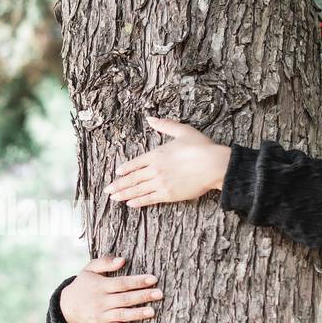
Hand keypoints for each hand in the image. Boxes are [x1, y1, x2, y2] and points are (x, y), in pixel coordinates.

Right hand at [59, 256, 163, 322]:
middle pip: (125, 299)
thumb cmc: (84, 284)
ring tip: (152, 311)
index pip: (122, 283)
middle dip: (143, 296)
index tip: (153, 279)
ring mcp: (101, 315)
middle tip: (159, 294)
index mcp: (100, 286)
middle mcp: (100, 301)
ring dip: (137, 314)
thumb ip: (105, 262)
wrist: (68, 306)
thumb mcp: (89, 269)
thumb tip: (122, 260)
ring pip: (122, 315)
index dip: (138, 281)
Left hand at [107, 115, 231, 207]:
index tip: (117, 173)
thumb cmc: (201, 147)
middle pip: (132, 178)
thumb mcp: (182, 131)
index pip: (135, 163)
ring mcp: (161, 183)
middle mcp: (155, 169)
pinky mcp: (169, 194)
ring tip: (113, 198)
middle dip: (118, 184)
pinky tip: (130, 204)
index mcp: (157, 154)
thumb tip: (150, 118)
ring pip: (137, 190)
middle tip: (107, 189)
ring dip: (124, 194)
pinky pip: (149, 199)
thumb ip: (164, 125)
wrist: (214, 165)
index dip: (125, 168)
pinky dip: (138, 202)